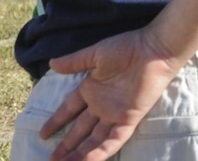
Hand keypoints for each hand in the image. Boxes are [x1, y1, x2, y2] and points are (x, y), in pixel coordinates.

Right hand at [41, 27, 187, 160]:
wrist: (154, 49)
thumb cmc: (128, 47)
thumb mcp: (96, 54)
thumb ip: (74, 61)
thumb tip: (52, 63)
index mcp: (92, 89)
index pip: (69, 110)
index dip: (56, 122)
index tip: (42, 134)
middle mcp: (101, 105)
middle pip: (80, 130)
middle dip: (66, 145)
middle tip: (51, 159)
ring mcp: (115, 113)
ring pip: (94, 140)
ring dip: (79, 153)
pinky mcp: (129, 118)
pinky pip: (114, 139)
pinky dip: (101, 151)